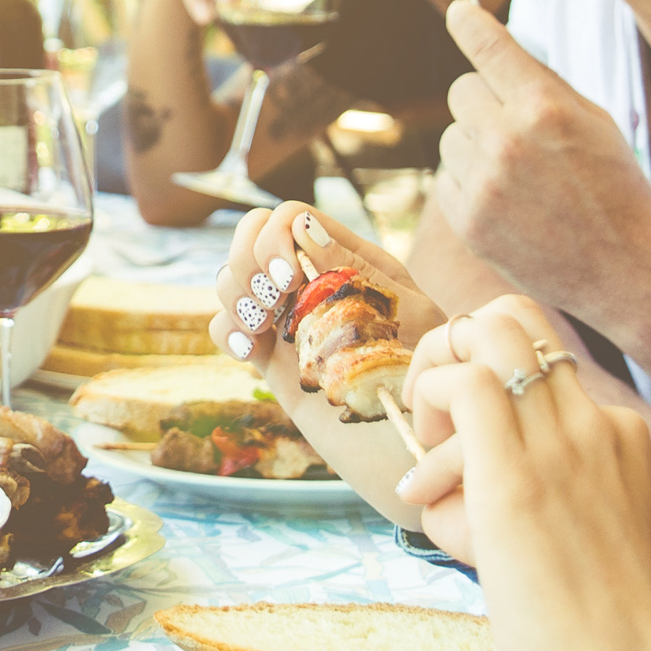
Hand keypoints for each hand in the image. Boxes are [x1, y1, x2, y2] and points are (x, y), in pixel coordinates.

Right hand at [207, 202, 446, 388]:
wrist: (415, 434)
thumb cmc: (425, 369)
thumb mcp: (404, 312)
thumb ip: (354, 269)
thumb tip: (303, 227)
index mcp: (347, 259)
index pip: (290, 216)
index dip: (275, 236)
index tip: (290, 279)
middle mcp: (310, 281)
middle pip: (249, 235)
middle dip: (246, 261)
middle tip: (273, 303)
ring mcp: (286, 317)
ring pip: (231, 278)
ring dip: (235, 296)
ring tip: (260, 329)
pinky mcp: (269, 357)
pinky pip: (225, 326)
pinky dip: (226, 331)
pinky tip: (248, 353)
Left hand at [391, 300, 650, 650]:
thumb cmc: (599, 642)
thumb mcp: (575, 547)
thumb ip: (520, 504)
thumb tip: (439, 490)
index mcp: (623, 441)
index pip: (543, 365)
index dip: (483, 384)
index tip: (456, 439)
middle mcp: (601, 425)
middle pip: (514, 319)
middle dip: (452, 349)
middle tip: (429, 419)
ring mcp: (566, 443)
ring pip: (490, 332)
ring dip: (437, 379)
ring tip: (429, 463)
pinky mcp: (521, 478)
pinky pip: (468, 385)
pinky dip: (432, 410)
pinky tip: (426, 479)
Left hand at [428, 0, 650, 314]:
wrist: (624, 269)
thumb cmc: (616, 189)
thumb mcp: (596, 121)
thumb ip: (545, 85)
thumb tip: (497, 50)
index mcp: (544, 107)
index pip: (489, 47)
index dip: (470, 23)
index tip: (458, 12)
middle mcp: (506, 140)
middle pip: (462, 89)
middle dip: (485, 99)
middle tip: (516, 125)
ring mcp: (483, 183)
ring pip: (451, 134)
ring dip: (475, 143)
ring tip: (518, 172)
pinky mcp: (468, 221)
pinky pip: (445, 177)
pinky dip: (468, 182)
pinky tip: (507, 200)